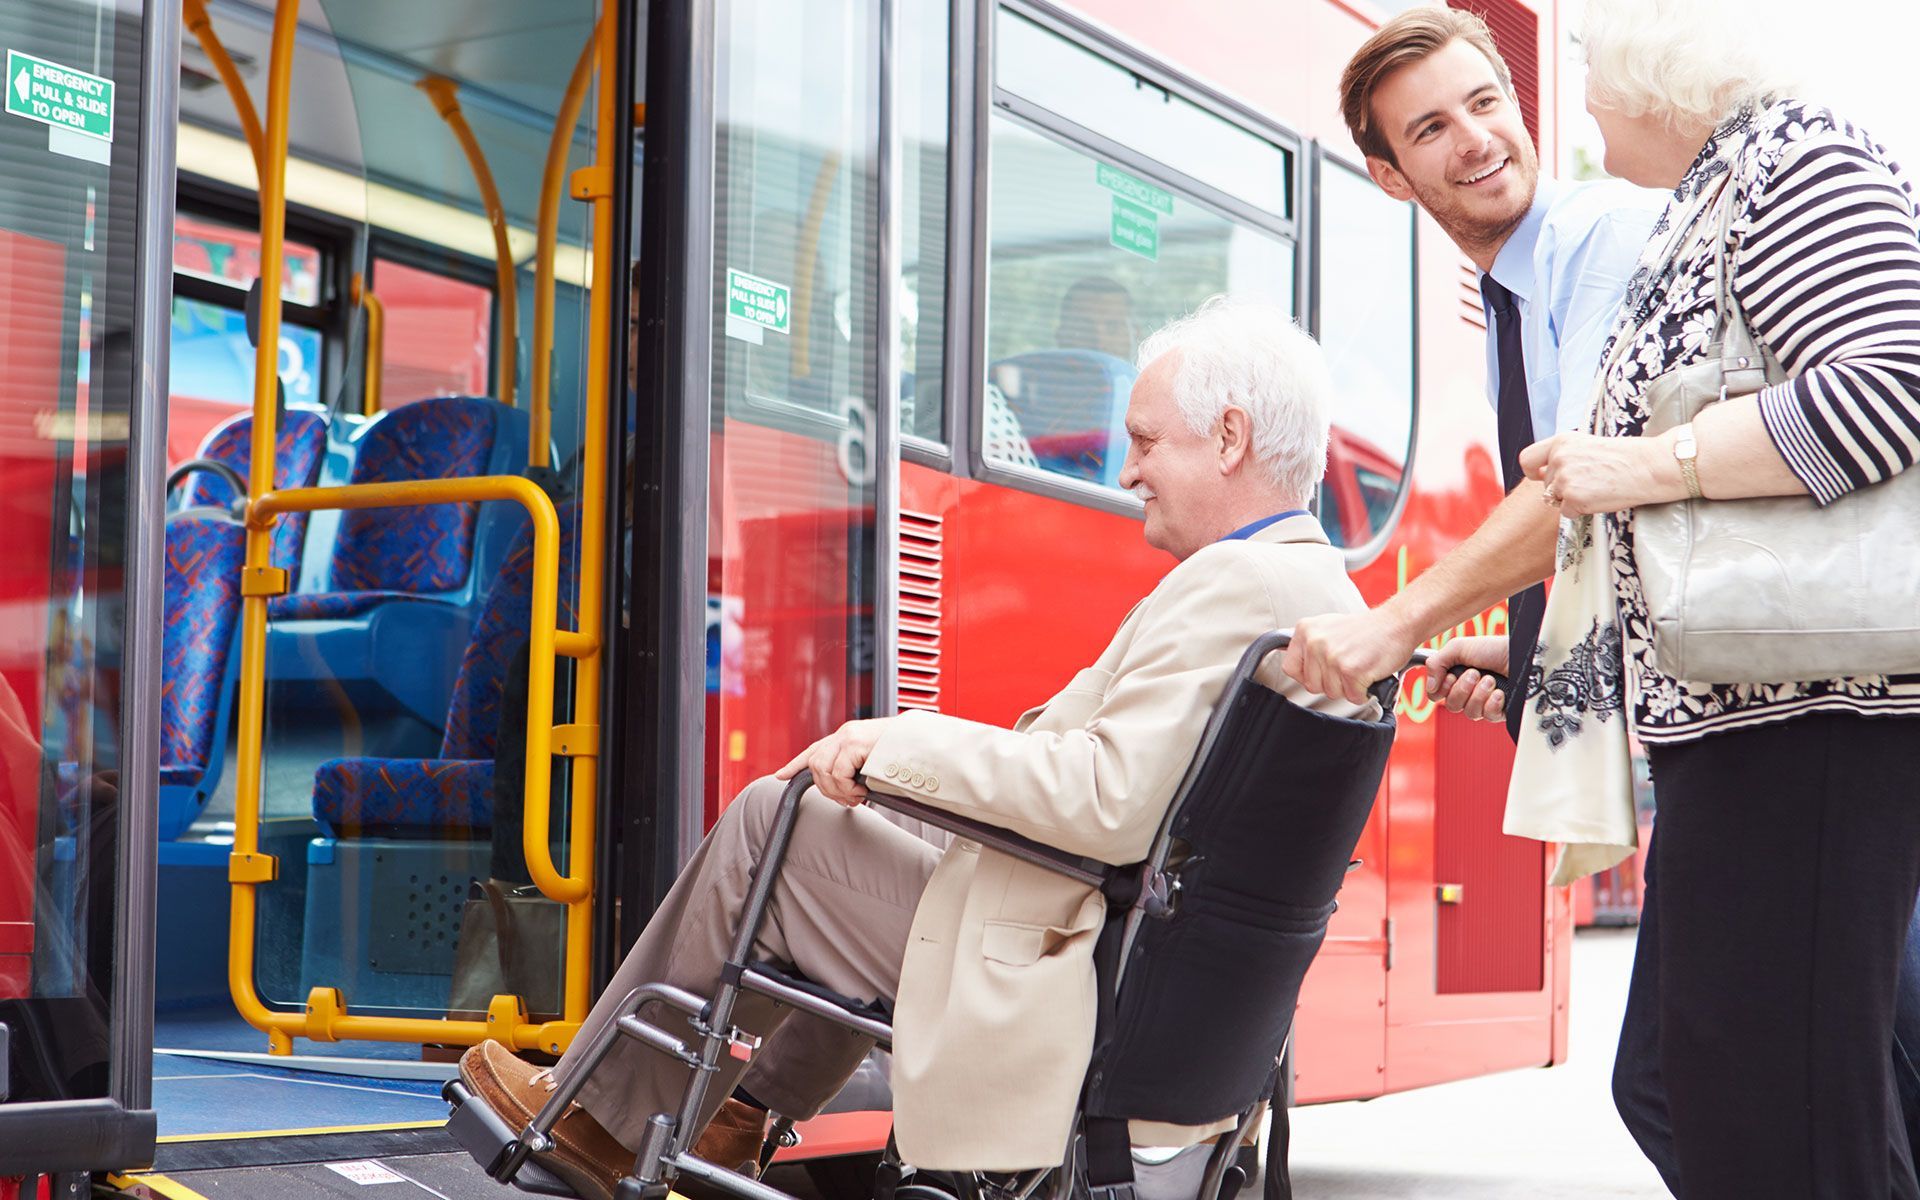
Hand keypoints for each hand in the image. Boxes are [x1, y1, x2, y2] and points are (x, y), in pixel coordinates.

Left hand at [776, 718, 892, 806]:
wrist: (921, 743)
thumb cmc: (903, 755)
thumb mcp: (873, 762)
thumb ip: (855, 768)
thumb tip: (844, 789)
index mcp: (847, 737)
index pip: (814, 750)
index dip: (795, 764)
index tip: (781, 775)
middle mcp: (844, 734)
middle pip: (815, 765)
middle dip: (827, 789)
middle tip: (848, 800)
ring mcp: (849, 736)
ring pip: (822, 769)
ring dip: (837, 789)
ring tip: (856, 795)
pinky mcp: (855, 743)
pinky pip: (838, 772)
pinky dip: (848, 787)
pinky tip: (862, 789)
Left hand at [1282, 609, 1421, 705]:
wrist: (1396, 623)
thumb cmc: (1366, 629)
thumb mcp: (1327, 628)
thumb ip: (1309, 645)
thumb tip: (1290, 664)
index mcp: (1305, 630)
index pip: (1290, 668)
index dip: (1307, 676)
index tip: (1321, 672)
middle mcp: (1315, 642)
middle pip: (1312, 685)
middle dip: (1332, 683)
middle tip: (1348, 666)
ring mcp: (1332, 657)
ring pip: (1332, 693)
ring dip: (1349, 687)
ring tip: (1359, 666)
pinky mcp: (1351, 671)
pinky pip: (1352, 697)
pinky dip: (1363, 692)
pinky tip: (1368, 674)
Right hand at [1423, 636, 1509, 722]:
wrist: (1522, 654)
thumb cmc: (1493, 649)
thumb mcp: (1458, 648)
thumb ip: (1435, 663)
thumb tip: (1430, 687)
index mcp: (1457, 677)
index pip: (1437, 695)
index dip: (1442, 688)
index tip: (1451, 675)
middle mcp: (1470, 692)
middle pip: (1452, 706)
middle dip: (1462, 689)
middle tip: (1475, 673)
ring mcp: (1485, 702)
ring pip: (1470, 713)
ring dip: (1479, 694)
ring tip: (1490, 680)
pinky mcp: (1501, 711)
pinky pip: (1488, 717)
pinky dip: (1492, 703)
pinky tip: (1499, 693)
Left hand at [1519, 431, 1684, 516]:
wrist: (1649, 467)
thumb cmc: (1626, 457)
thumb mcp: (1588, 445)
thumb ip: (1566, 456)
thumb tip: (1544, 473)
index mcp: (1561, 442)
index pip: (1527, 459)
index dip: (1532, 472)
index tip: (1540, 477)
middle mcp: (1558, 458)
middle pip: (1546, 485)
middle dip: (1564, 488)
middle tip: (1591, 483)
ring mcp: (1564, 479)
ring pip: (1556, 499)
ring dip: (1573, 499)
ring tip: (1598, 488)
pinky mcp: (1573, 498)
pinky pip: (1567, 513)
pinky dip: (1582, 510)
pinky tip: (1600, 498)